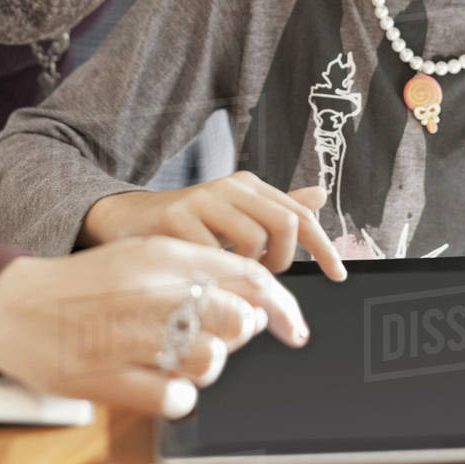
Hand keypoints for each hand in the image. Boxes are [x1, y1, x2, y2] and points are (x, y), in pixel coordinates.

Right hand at [0, 236, 310, 416]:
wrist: (16, 304)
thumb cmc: (88, 283)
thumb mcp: (143, 255)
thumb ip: (198, 265)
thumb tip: (256, 292)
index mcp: (163, 253)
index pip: (248, 274)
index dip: (283, 304)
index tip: (296, 327)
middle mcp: (151, 290)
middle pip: (237, 319)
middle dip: (241, 335)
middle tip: (221, 336)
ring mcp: (128, 334)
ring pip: (211, 360)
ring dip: (208, 367)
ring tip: (178, 357)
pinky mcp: (107, 377)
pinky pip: (175, 398)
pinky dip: (177, 397)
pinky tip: (159, 383)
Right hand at [82, 171, 346, 281]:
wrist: (126, 220)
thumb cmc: (188, 225)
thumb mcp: (235, 216)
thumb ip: (277, 208)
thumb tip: (321, 194)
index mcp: (248, 186)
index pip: (299, 213)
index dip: (323, 246)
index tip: (338, 274)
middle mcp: (229, 187)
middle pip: (284, 225)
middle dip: (283, 260)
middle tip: (264, 276)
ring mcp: (202, 200)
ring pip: (253, 242)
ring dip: (247, 270)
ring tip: (226, 275)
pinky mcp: (176, 219)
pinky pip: (215, 255)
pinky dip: (216, 275)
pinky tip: (201, 275)